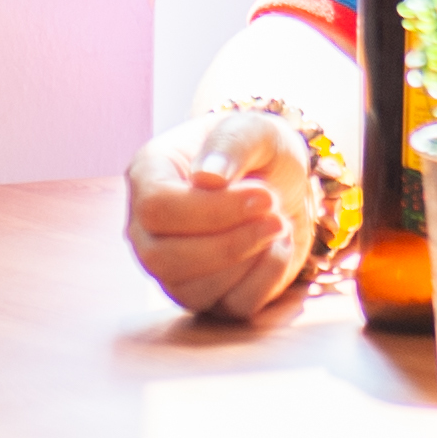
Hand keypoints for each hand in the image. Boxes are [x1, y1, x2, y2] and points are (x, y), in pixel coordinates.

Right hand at [123, 108, 316, 321]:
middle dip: (229, 243)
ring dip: (250, 259)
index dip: (212, 210)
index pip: (157, 208)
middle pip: (162, 259)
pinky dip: (266, 279)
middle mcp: (148, 228)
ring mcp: (173, 269)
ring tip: (276, 223)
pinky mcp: (207, 297)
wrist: (288, 185)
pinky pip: (230, 308)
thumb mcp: (254, 129)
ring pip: (193, 291)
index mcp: (148, 175)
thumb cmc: (260, 151)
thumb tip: (207, 178)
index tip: (265, 195)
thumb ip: (232, 143)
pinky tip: (275, 247)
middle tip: (276, 215)